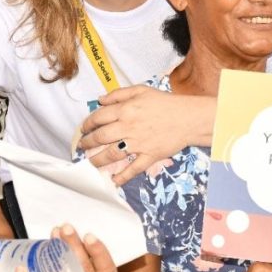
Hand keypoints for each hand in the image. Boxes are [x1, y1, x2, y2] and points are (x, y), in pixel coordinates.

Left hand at [79, 86, 206, 185]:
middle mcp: (128, 127)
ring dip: (97, 160)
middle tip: (82, 146)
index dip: (87, 124)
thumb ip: (119, 94)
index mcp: (125, 110)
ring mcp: (138, 144)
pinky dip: (122, 177)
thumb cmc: (166, 102)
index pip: (98, 118)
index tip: (84, 128)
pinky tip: (114, 181)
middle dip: (87, 143)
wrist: (189, 118)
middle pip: (100, 137)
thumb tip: (100, 100)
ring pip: (111, 154)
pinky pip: (133, 169)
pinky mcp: (149, 156)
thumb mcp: (141, 90)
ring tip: (90, 162)